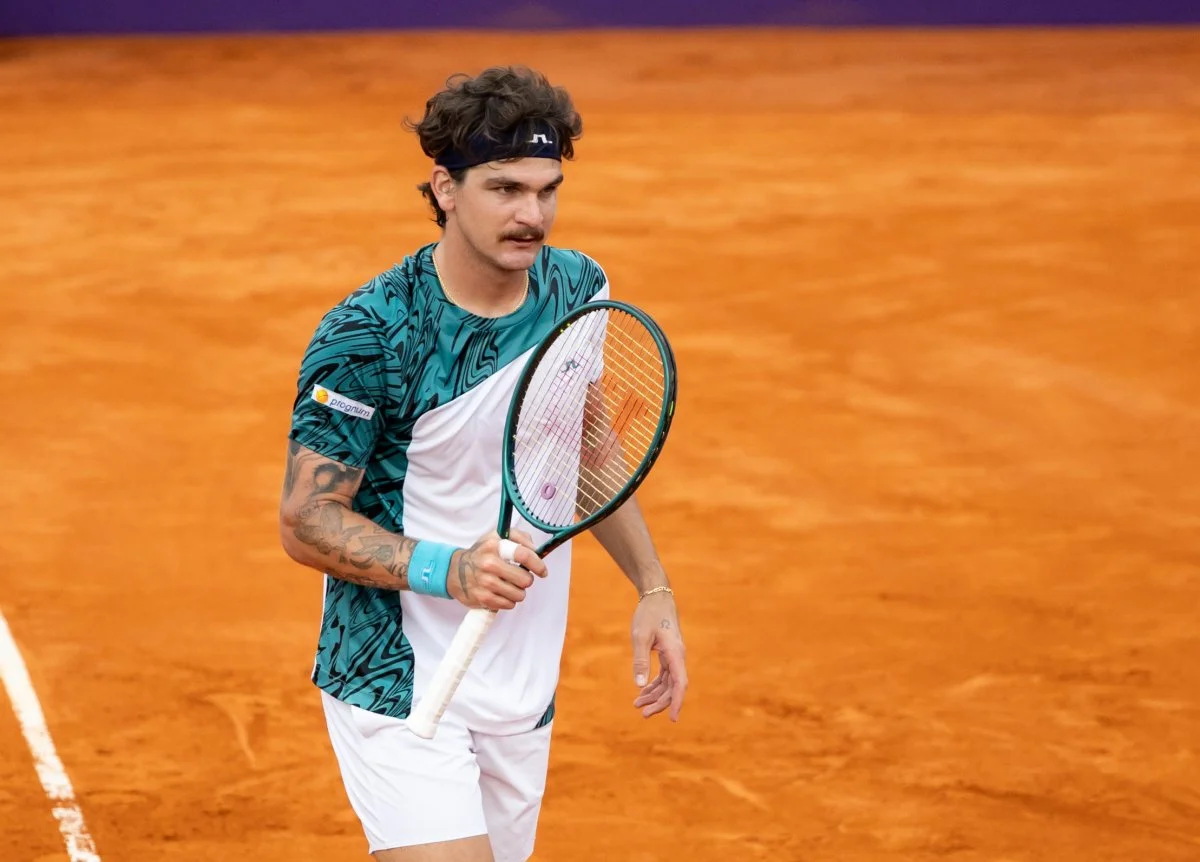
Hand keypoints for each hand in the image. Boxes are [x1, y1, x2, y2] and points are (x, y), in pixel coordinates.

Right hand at [447, 530, 546, 609]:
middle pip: (525, 579)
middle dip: (526, 580)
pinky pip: (509, 604)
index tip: (542, 571)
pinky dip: (509, 600)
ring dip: (518, 591)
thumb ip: (520, 537)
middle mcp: (488, 564)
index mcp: (493, 546)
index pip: (523, 555)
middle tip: (519, 577)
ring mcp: (485, 582)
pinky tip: (501, 593)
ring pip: (519, 594)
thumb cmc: (482, 553)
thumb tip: (536, 550)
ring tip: (509, 585)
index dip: (537, 564)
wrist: (455, 570)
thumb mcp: (497, 536)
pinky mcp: (483, 598)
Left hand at [631, 591, 687, 720]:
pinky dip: (654, 684)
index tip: (672, 719)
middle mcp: (678, 656)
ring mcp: (673, 655)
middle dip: (660, 703)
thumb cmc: (649, 614)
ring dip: (655, 695)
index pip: (679, 684)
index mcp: (675, 653)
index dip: (676, 702)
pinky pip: (664, 674)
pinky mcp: (668, 653)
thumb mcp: (640, 636)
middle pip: (673, 687)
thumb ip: (640, 661)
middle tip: (643, 714)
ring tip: (638, 706)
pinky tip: (643, 692)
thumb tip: (640, 685)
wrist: (656, 596)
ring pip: (668, 682)